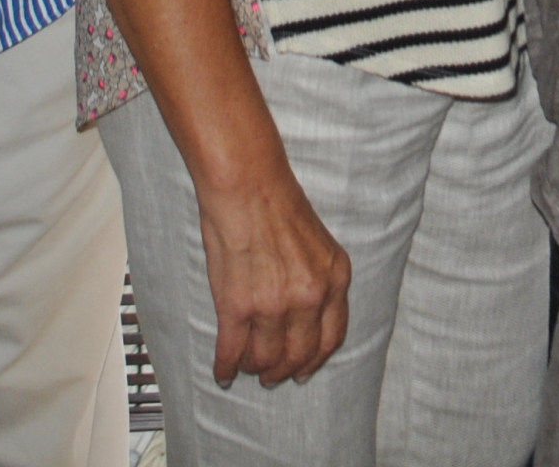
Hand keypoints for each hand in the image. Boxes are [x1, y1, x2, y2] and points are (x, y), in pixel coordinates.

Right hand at [197, 171, 351, 386]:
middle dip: (283, 370)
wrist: (247, 184)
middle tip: (271, 375)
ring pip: (265, 357)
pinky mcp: (238, 305)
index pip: (331, 338)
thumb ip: (319, 281)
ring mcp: (274, 304)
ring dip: (254, 367)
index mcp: (335, 279)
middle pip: (299, 354)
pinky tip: (223, 371)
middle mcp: (310, 297)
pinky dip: (226, 366)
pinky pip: (232, 350)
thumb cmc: (277, 203)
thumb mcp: (319, 244)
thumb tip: (307, 317)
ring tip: (246, 366)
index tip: (304, 369)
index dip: (315, 360)